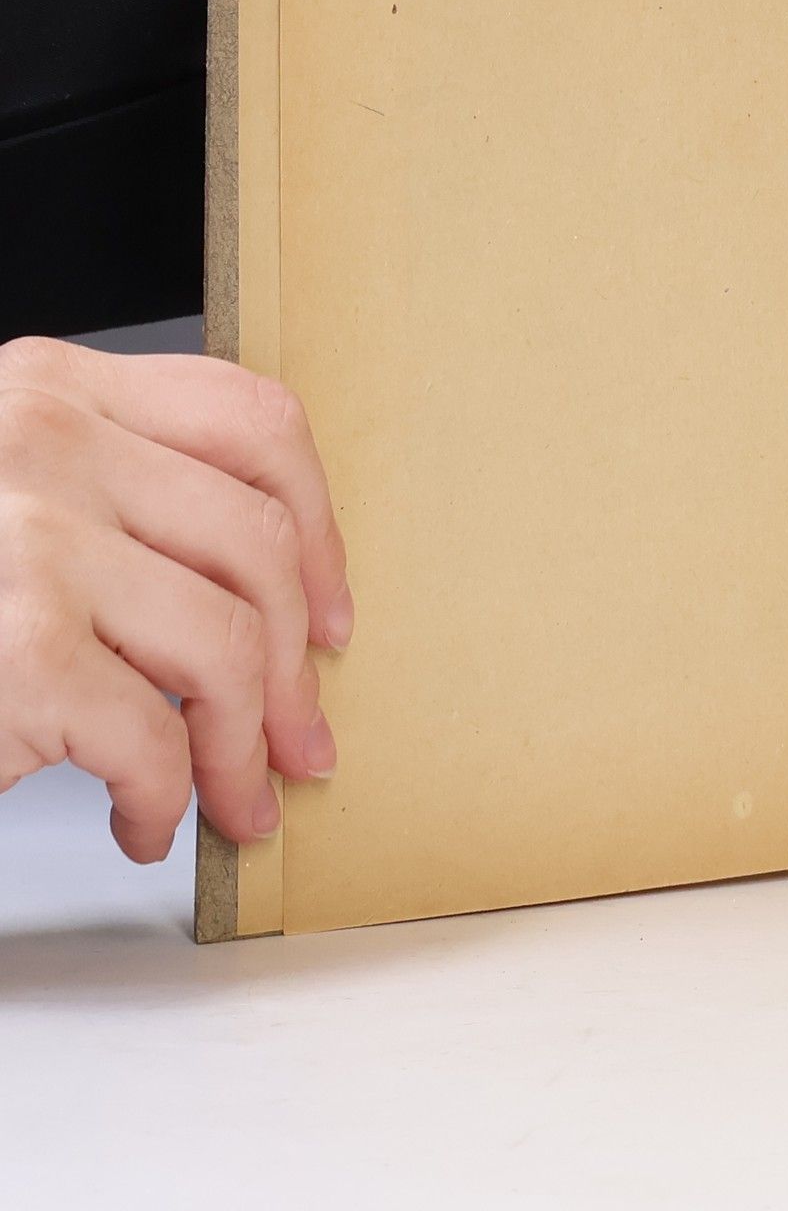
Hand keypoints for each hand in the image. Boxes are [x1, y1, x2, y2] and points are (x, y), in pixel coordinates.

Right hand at [0, 338, 350, 861]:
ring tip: (236, 800)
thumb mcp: (8, 494)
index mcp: (52, 387)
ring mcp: (29, 541)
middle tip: (301, 741)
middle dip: (298, 666)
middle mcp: (44, 442)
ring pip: (230, 644)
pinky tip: (145, 823)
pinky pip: (154, 738)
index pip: (254, 423)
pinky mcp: (18, 651)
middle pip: (260, 544)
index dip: (321, 528)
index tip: (332, 613)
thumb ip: (118, 496)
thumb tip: (285, 591)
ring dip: (245, 748)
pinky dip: (166, 800)